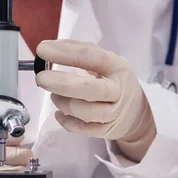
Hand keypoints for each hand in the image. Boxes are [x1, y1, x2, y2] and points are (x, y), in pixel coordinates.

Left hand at [35, 40, 155, 162]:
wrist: (136, 112)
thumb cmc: (113, 80)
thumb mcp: (105, 61)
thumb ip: (80, 50)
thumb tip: (50, 46)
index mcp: (117, 66)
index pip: (91, 57)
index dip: (66, 53)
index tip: (42, 50)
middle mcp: (119, 89)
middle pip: (90, 89)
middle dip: (62, 84)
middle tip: (41, 79)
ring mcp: (115, 112)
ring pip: (86, 112)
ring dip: (63, 103)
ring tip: (54, 96)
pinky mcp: (108, 130)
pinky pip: (83, 129)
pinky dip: (67, 122)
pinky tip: (59, 114)